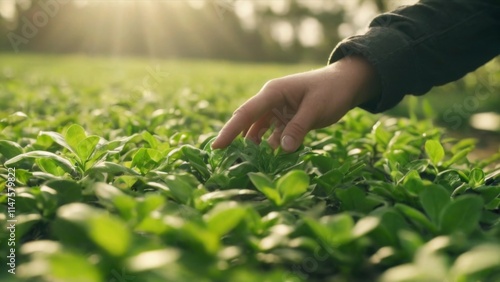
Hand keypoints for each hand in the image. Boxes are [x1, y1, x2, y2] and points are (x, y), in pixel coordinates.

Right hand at [211, 56, 380, 151]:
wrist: (347, 84)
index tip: (216, 147)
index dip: (230, 130)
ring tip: (250, 166)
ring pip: (261, 132)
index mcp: (273, 92)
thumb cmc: (331, 90)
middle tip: (226, 162)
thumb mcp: (315, 108)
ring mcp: (279, 111)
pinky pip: (275, 136)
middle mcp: (271, 101)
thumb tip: (281, 150)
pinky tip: (274, 160)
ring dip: (259, 147)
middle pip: (248, 123)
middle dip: (238, 140)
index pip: (246, 113)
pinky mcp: (287, 120)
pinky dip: (274, 147)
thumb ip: (298, 128)